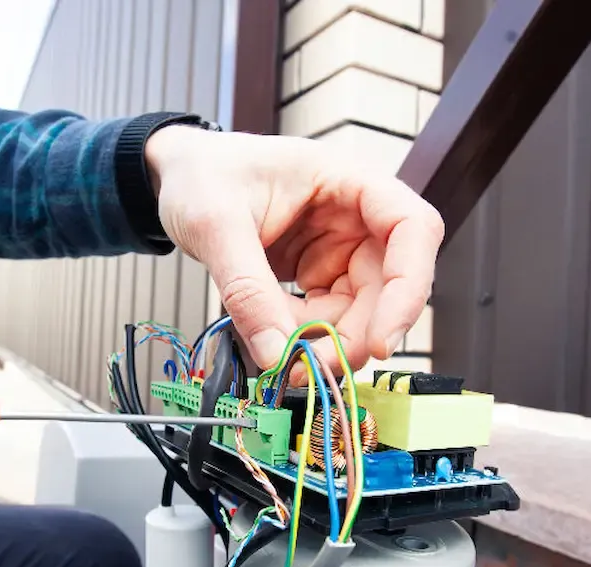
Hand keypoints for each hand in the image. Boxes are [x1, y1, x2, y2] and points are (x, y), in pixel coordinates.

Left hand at [146, 126, 443, 370]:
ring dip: (328, 340)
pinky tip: (273, 334)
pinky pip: (329, 317)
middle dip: (358, 333)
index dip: (410, 287)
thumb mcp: (216, 226)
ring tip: (280, 350)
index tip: (382, 340)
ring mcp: (341, 246)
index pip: (412, 228)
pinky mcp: (321, 272)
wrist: (177, 176)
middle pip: (391, 283)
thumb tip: (275, 354)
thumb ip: (247, 290)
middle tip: (316, 368)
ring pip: (362, 310)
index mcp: (348, 179)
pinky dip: (306, 335)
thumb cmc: (202, 175)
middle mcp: (356, 215)